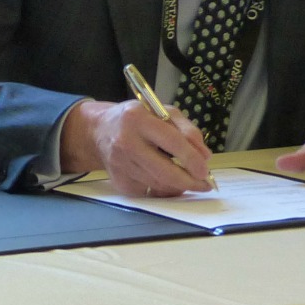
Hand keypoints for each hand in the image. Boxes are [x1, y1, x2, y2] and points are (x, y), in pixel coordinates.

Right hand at [60, 99, 212, 195]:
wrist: (99, 130)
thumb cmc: (136, 119)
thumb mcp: (161, 112)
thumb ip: (187, 129)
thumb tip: (205, 156)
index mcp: (137, 119)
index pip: (171, 141)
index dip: (192, 158)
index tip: (205, 170)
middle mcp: (125, 142)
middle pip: (165, 171)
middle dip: (189, 182)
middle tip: (204, 184)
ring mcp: (120, 164)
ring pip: (159, 185)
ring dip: (179, 186)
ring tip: (188, 180)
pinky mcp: (119, 181)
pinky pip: (149, 193)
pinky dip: (163, 190)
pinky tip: (166, 181)